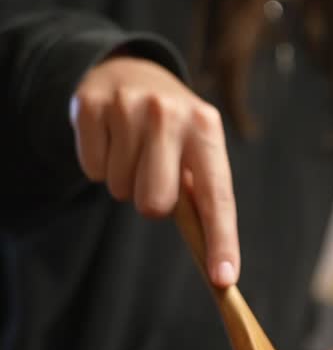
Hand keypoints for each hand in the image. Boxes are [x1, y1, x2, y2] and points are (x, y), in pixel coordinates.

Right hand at [70, 56, 238, 286]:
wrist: (130, 72)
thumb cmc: (172, 129)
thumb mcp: (196, 147)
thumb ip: (202, 194)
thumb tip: (216, 265)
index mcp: (206, 128)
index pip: (216, 196)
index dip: (221, 240)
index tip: (223, 278)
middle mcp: (169, 113)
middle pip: (155, 204)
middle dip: (151, 202)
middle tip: (152, 175)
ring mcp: (127, 106)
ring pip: (119, 189)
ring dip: (124, 181)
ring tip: (132, 150)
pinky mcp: (91, 105)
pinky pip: (91, 170)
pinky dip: (98, 164)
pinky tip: (110, 139)